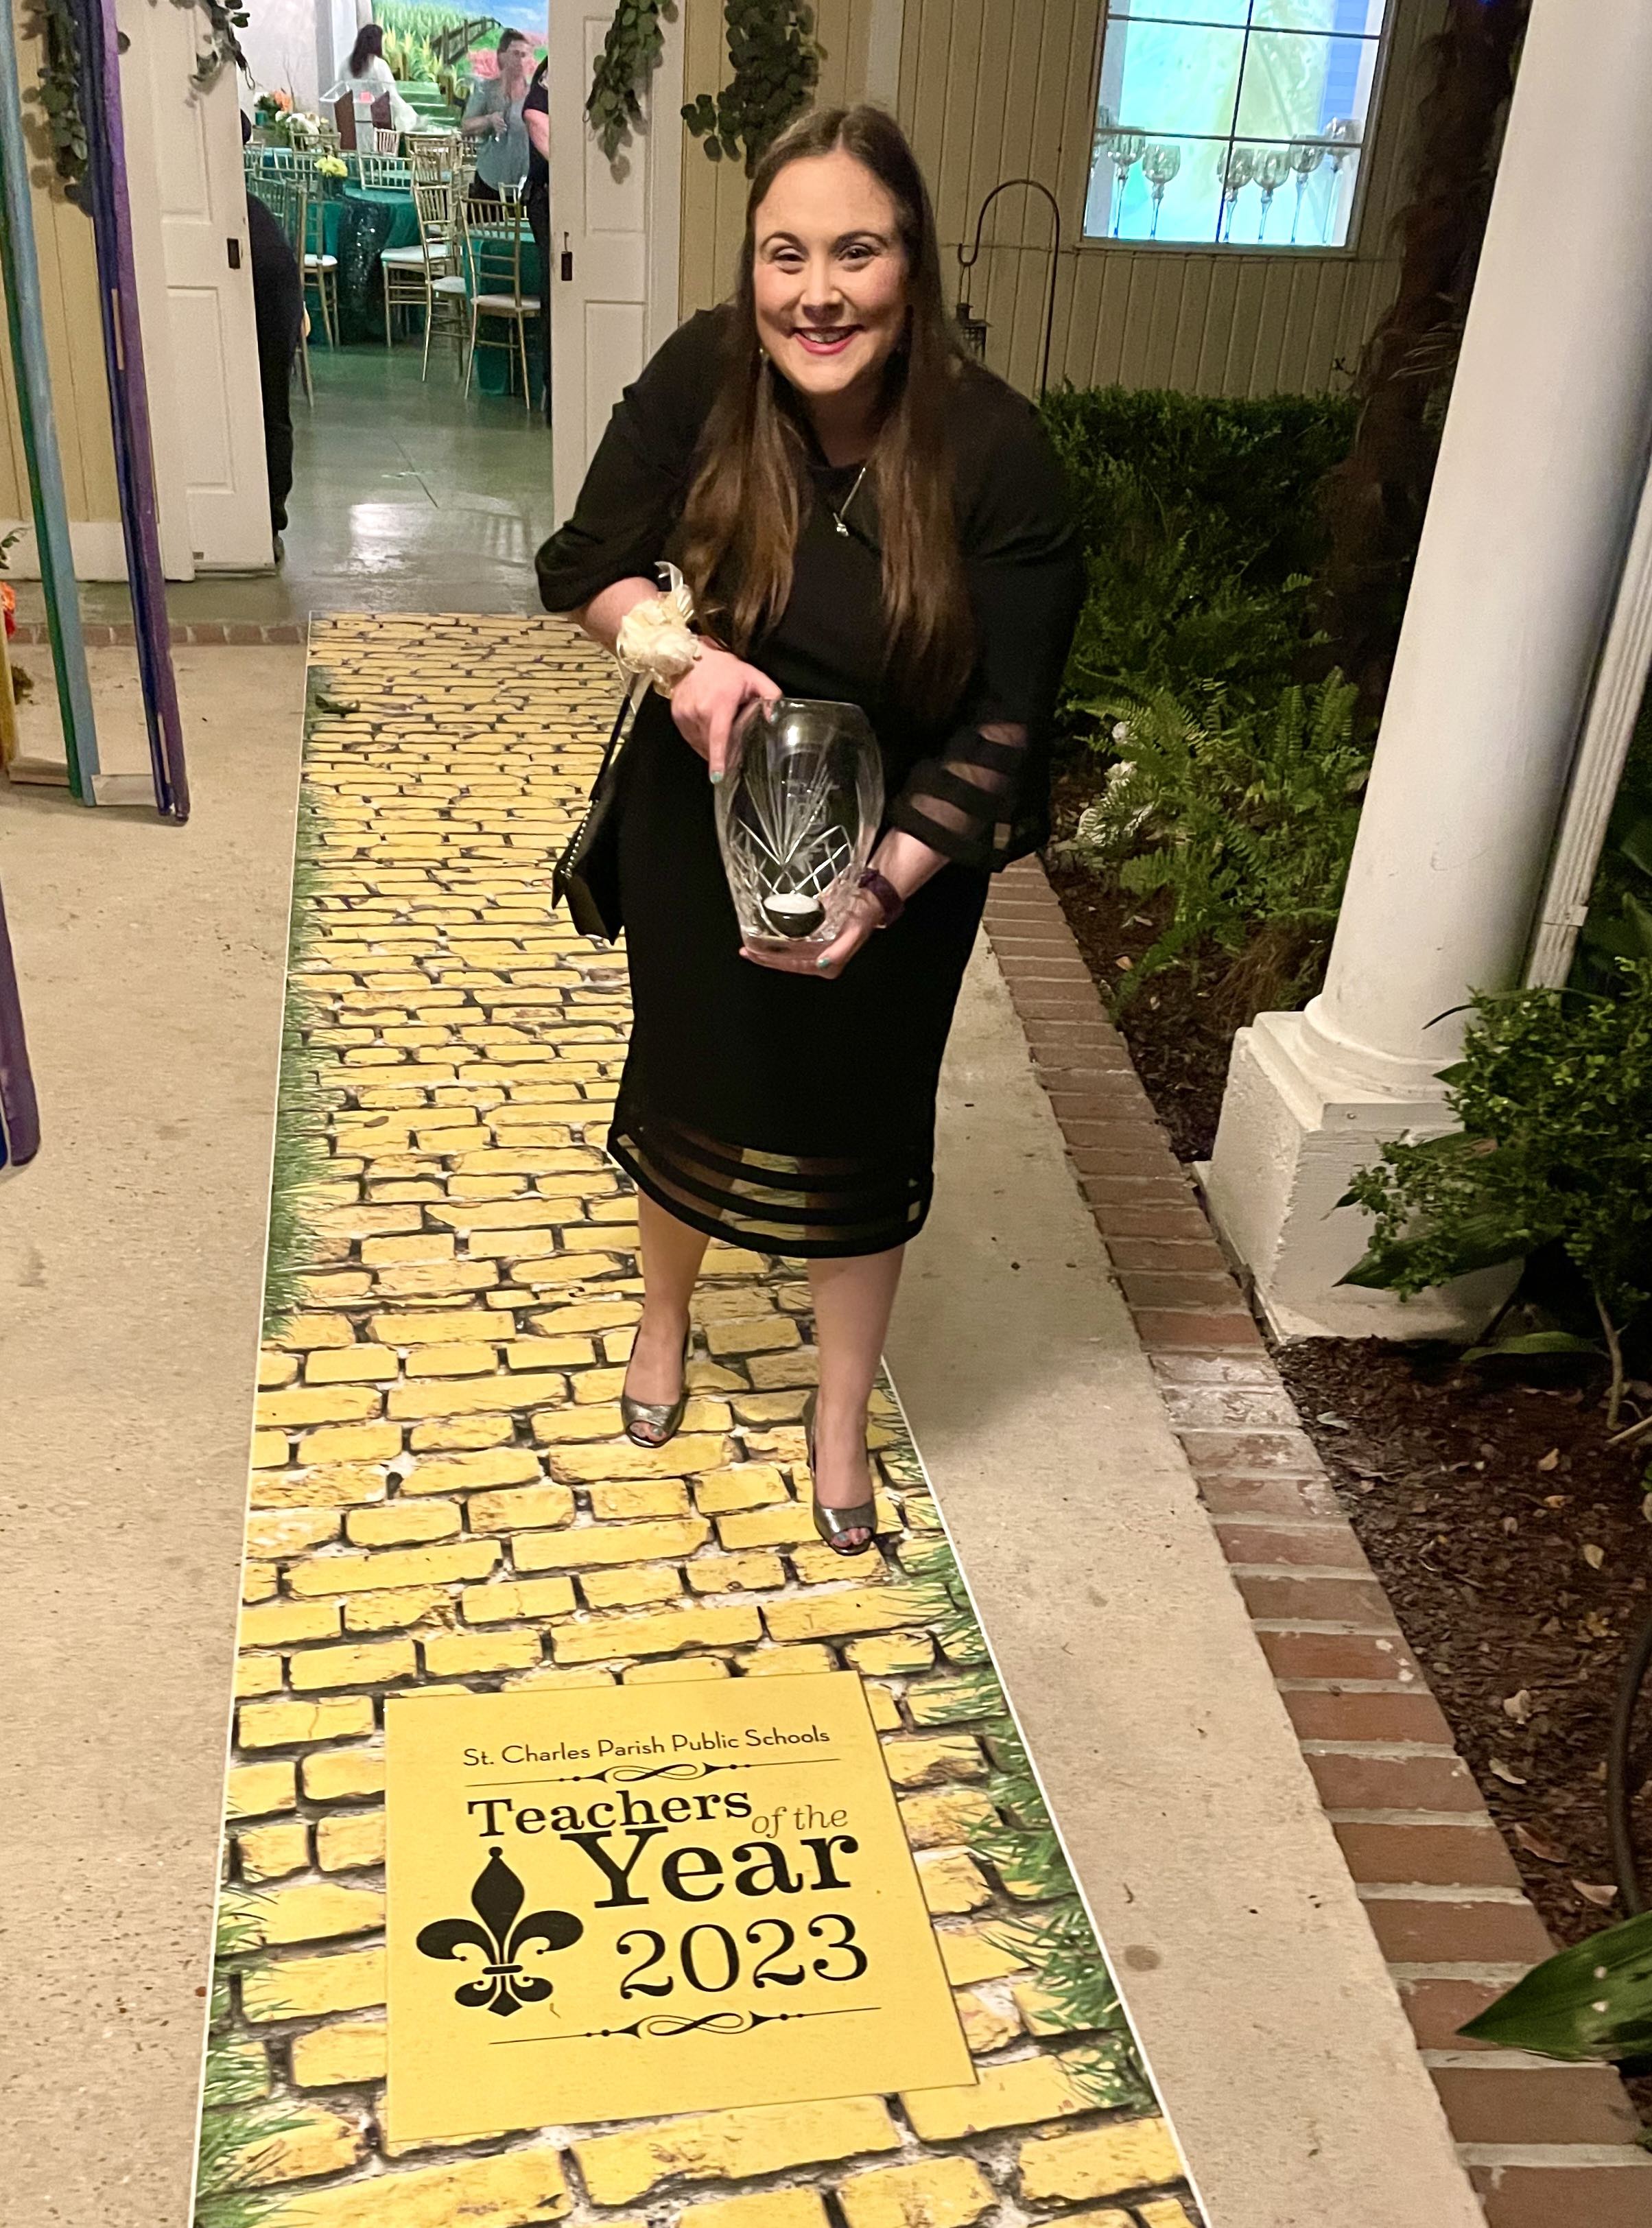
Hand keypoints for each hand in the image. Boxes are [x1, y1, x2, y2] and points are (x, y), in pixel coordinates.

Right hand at [669, 645, 779, 778]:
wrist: (693, 656)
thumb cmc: (725, 668)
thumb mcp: (754, 676)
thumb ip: (770, 695)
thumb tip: (774, 717)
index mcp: (719, 704)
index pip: (719, 737)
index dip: (719, 758)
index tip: (718, 776)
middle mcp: (699, 711)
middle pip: (711, 745)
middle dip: (723, 753)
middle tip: (735, 748)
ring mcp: (685, 714)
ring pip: (699, 743)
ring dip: (710, 745)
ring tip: (720, 731)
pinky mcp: (677, 716)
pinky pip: (690, 737)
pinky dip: (700, 738)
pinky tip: (708, 727)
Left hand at [740, 889, 882, 978]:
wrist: (870, 896)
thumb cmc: (864, 915)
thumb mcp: (854, 934)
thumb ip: (839, 952)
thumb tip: (821, 964)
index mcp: (827, 964)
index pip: (793, 965)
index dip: (771, 962)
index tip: (753, 953)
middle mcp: (819, 957)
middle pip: (786, 959)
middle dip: (764, 955)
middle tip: (745, 948)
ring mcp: (815, 945)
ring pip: (786, 949)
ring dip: (768, 946)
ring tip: (750, 940)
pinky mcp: (813, 931)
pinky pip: (791, 936)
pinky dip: (777, 934)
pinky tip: (765, 928)